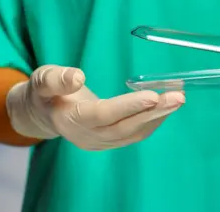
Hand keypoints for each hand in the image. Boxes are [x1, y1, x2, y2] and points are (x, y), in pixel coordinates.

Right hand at [6, 65, 184, 149]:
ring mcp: (101, 142)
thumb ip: (56, 80)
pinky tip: (166, 107)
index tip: (153, 95)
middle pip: (126, 127)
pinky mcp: (111, 141)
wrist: (44, 114)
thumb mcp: (41, 80)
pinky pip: (135, 134)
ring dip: (158, 116)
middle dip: (154, 112)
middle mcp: (88, 136)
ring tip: (178, 98)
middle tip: (178, 97)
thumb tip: (77, 77)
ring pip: (134, 133)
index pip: (104, 114)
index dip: (129, 106)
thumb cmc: (44, 93)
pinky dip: (153, 121)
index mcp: (70, 120)